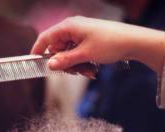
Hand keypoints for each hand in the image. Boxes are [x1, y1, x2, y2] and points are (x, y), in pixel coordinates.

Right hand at [31, 16, 164, 74]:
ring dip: (75, 66)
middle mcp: (73, 28)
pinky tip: (92, 69)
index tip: (33, 62)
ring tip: (89, 70)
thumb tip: (49, 65)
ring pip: (68, 55)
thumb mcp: (85, 55)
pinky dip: (82, 64)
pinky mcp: (87, 41)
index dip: (38, 50)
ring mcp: (80, 35)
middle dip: (64, 64)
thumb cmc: (110, 43)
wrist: (132, 41)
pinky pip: (77, 55)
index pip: (46, 37)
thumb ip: (65, 60)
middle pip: (57, 49)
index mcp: (69, 26)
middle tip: (75, 71)